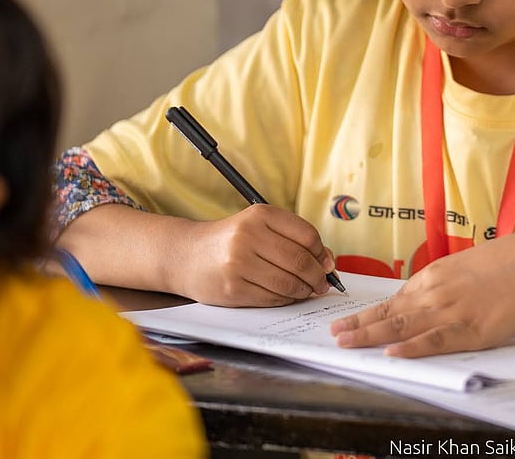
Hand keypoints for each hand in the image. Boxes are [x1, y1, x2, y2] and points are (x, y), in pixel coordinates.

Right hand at [174, 205, 336, 306]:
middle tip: (322, 283)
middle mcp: (248, 236)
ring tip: (306, 290)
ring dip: (304, 291)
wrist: (185, 255)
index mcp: (260, 215)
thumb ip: (293, 238)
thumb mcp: (259, 227)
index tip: (326, 263)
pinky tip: (286, 296)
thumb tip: (328, 261)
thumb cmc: (230, 240)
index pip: (307, 235)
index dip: (322, 253)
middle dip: (317, 277)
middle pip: (300, 261)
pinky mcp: (232, 289)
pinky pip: (272, 299)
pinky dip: (286, 300)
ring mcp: (238, 263)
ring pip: (288, 283)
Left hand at [330, 227, 514, 357]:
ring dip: (371, 336)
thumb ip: (443, 284)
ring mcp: (450, 311)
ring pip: (402, 327)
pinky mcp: (470, 329)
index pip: (394, 300)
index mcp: (434, 277)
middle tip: (334, 335)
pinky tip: (392, 354)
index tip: (347, 321)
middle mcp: (435, 293)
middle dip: (359, 325)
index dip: (368, 314)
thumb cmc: (507, 262)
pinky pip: (435, 341)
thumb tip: (425, 298)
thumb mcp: (465, 266)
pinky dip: (412, 348)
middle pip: (389, 313)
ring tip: (346, 344)